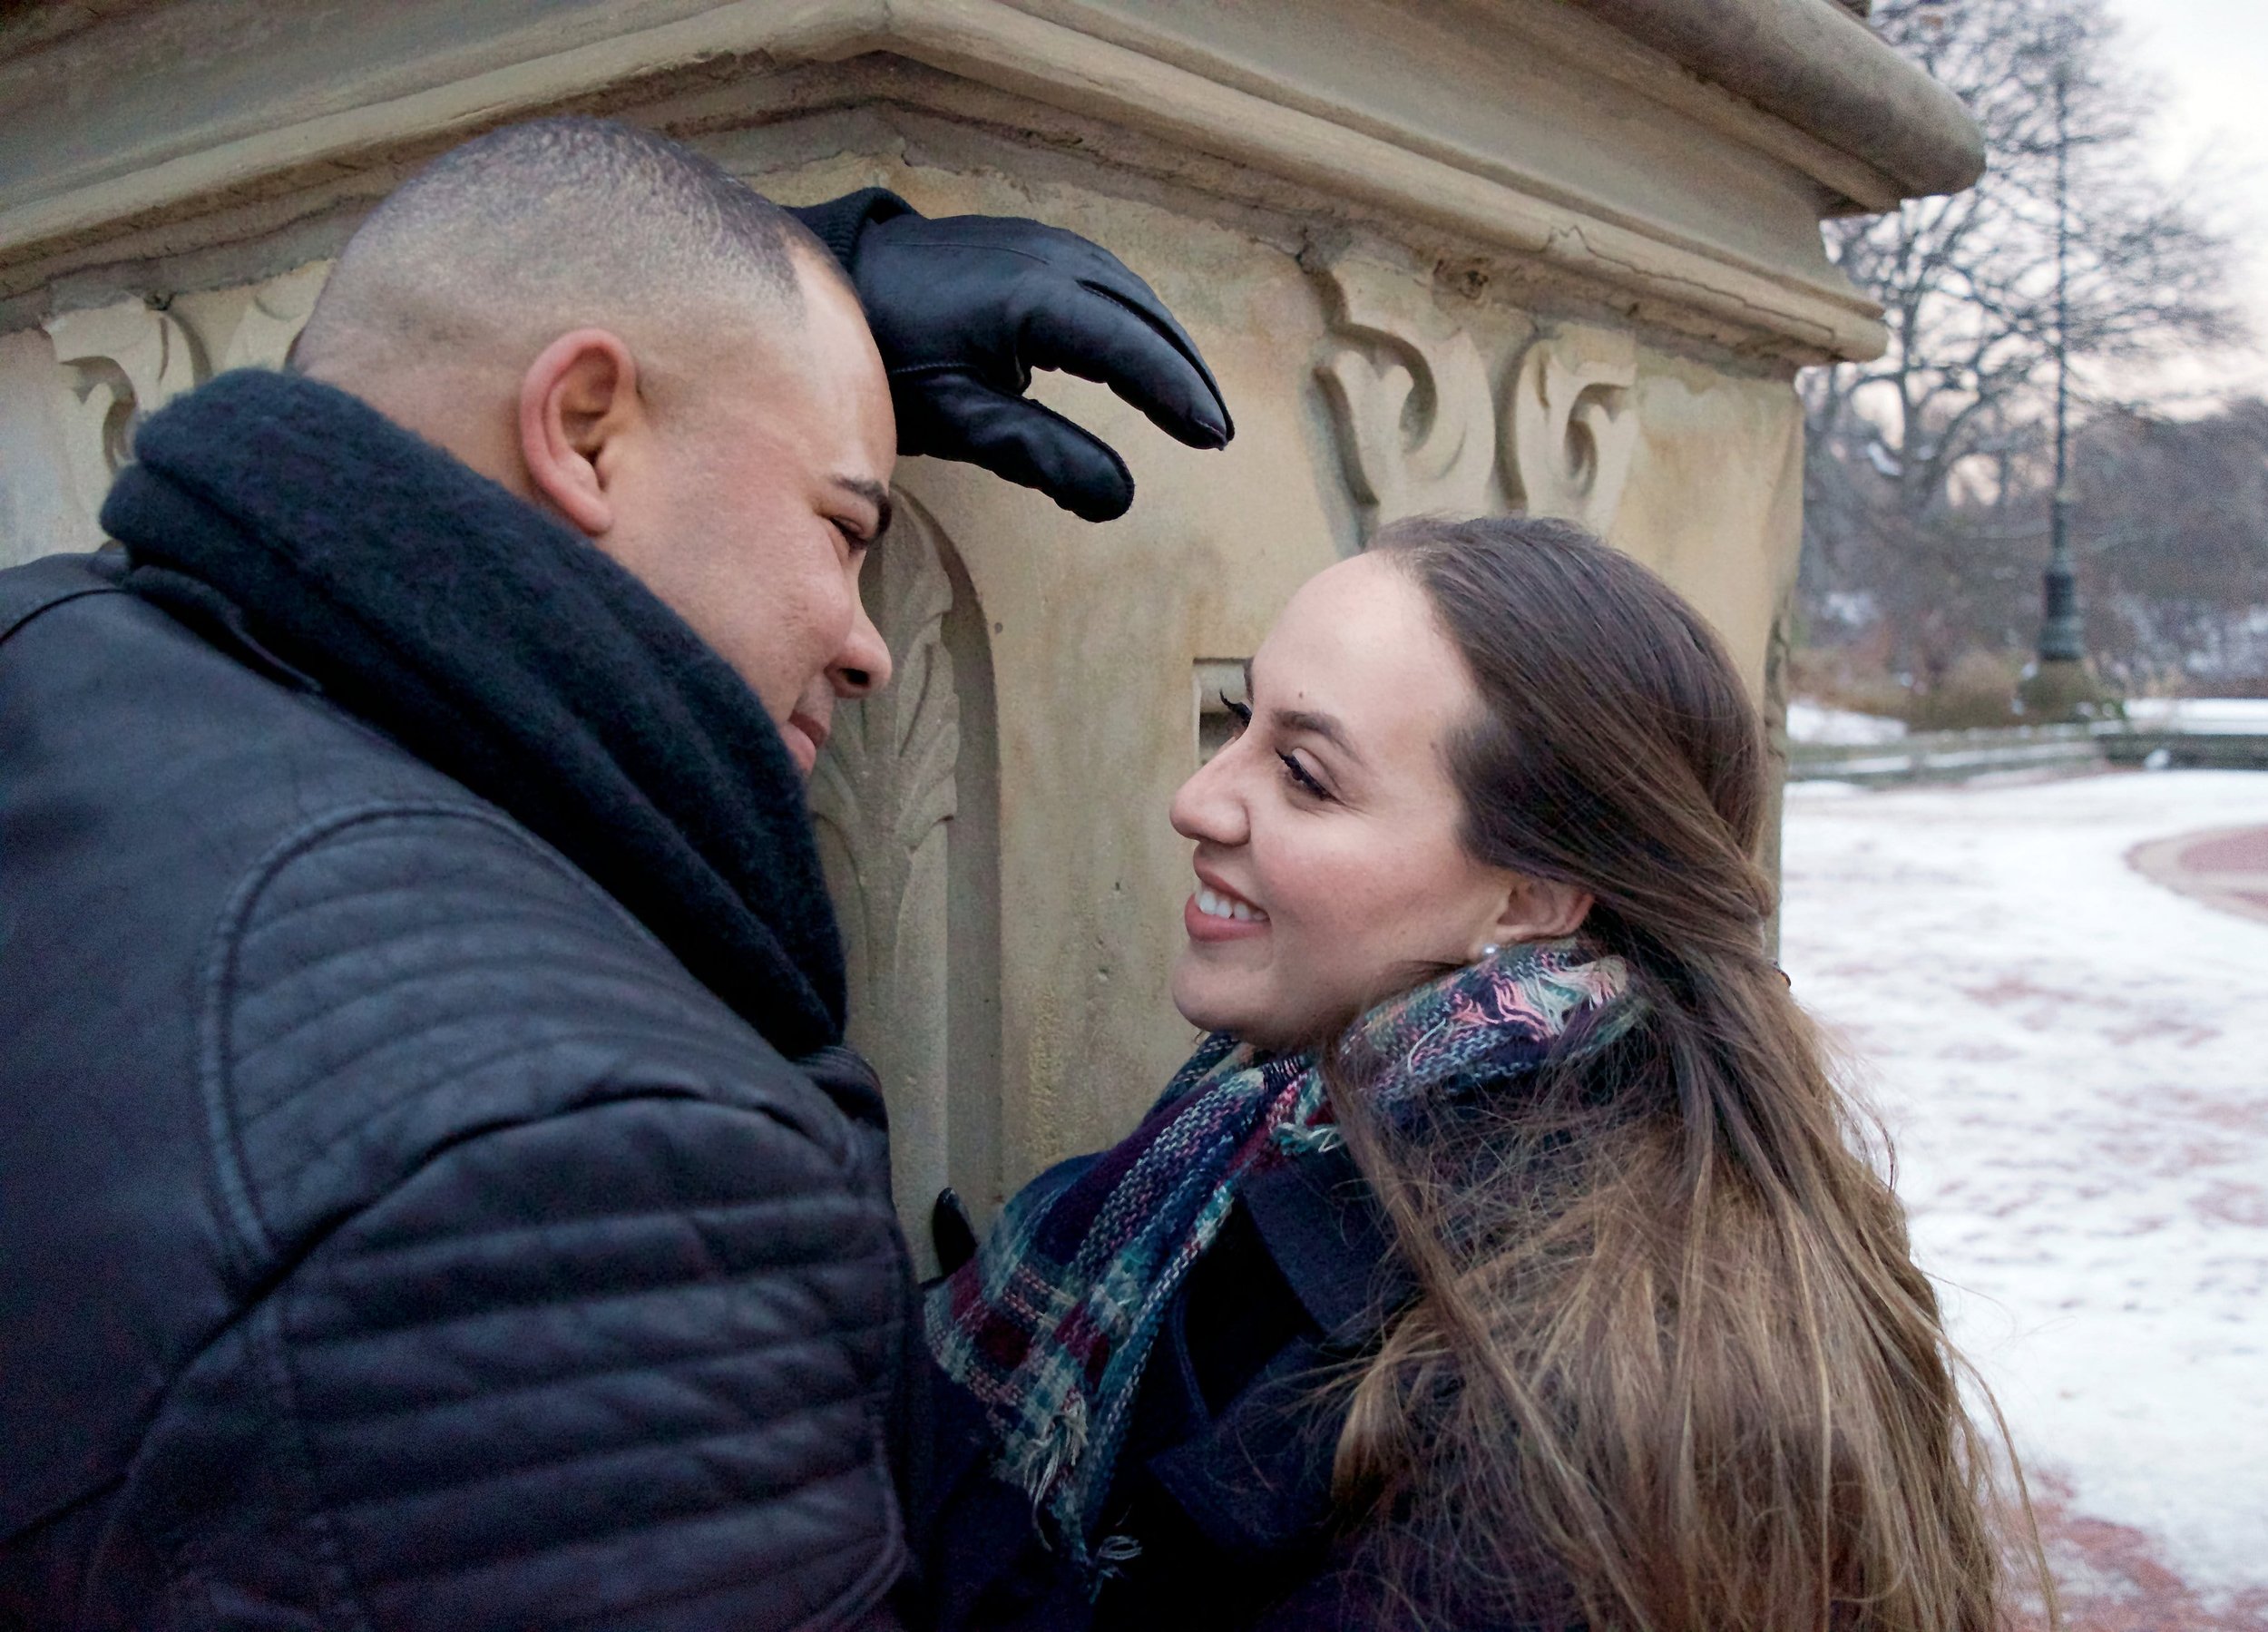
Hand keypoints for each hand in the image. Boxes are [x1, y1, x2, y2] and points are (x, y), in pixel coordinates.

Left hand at [793, 191, 1231, 521]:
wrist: (833, 279)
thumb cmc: (889, 353)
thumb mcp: (959, 419)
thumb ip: (1042, 456)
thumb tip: (1120, 498)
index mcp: (1034, 300)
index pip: (1130, 350)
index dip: (1176, 395)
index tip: (1211, 438)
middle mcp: (1048, 259)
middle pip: (1142, 317)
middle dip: (1184, 375)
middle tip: (1217, 433)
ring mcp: (1039, 241)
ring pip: (1129, 293)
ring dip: (1166, 345)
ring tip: (1191, 399)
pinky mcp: (1026, 242)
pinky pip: (1104, 278)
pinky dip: (1135, 318)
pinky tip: (1141, 349)